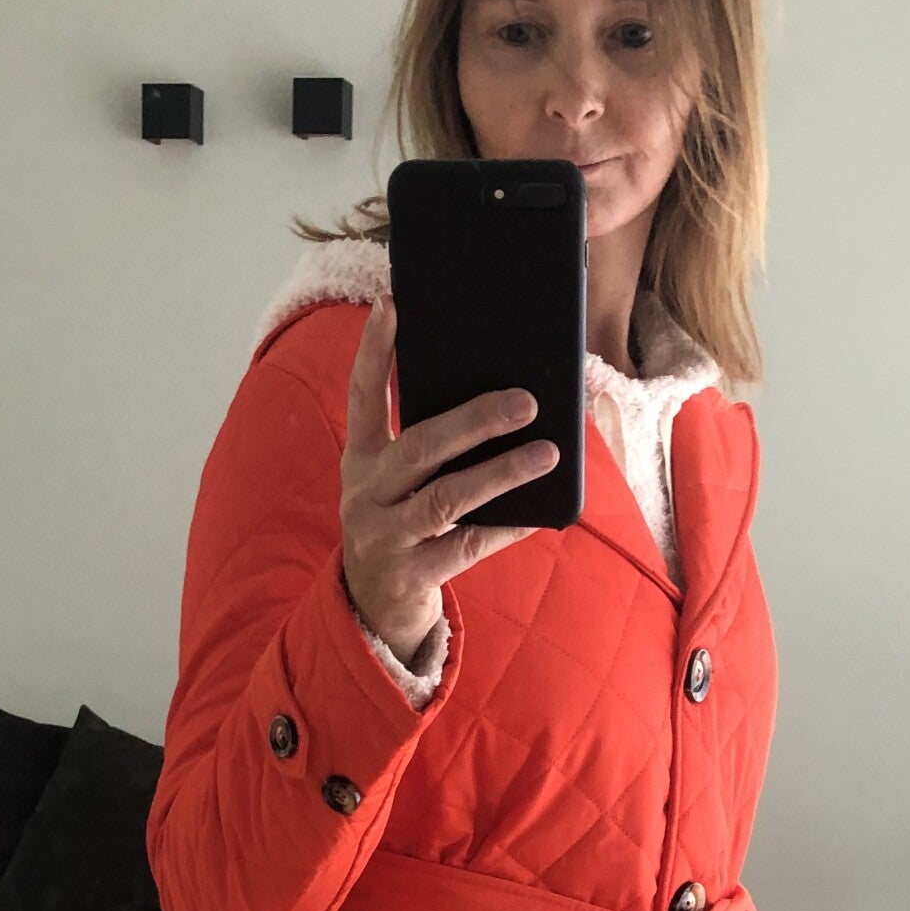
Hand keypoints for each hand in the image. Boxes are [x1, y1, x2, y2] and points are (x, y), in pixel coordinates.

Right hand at [341, 294, 559, 665]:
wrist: (372, 606)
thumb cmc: (401, 526)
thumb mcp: (397, 484)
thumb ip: (429, 447)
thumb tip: (504, 400)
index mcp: (361, 461)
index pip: (361, 396)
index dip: (373, 351)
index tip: (390, 304)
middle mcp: (366, 495)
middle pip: (420, 447)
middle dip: (475, 421)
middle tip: (526, 401)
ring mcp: (385, 536)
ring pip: (446, 498)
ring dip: (501, 473)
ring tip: (548, 454)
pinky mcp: (410, 575)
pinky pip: (468, 546)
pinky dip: (506, 528)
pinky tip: (539, 513)